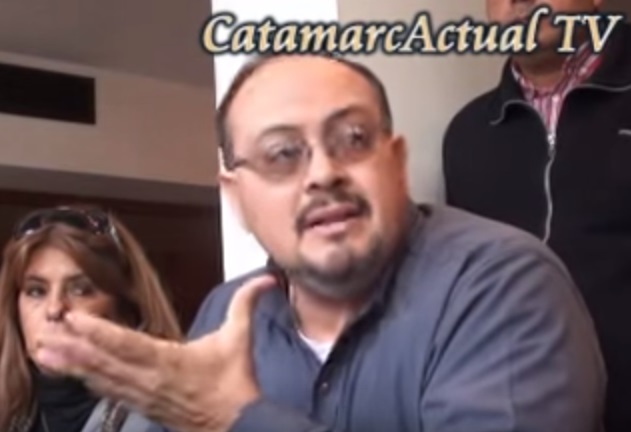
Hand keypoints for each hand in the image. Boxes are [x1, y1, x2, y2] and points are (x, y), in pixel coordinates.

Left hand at [35, 274, 275, 431]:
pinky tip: (73, 373)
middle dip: (73, 348)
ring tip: (47, 352)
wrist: (234, 424)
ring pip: (101, 379)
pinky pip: (110, 392)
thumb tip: (267, 279)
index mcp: (170, 361)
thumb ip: (247, 304)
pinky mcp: (142, 405)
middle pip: (104, 362)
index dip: (98, 331)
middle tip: (45, 333)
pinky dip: (89, 381)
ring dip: (73, 365)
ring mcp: (143, 395)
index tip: (74, 318)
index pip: (127, 344)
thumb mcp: (241, 338)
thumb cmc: (234, 382)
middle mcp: (150, 379)